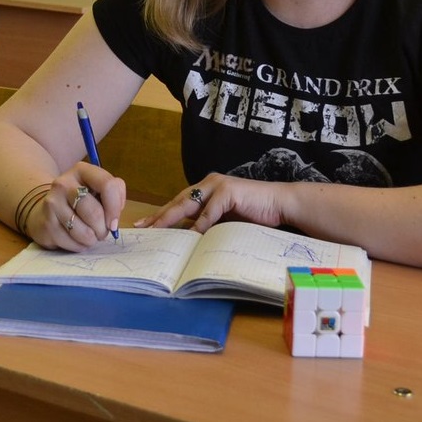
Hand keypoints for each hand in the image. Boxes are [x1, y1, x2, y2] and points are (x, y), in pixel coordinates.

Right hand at [26, 162, 125, 250]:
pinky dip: (80, 246)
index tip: (114, 222)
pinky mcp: (45, 224)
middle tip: (102, 232)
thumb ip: (115, 193)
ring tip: (90, 235)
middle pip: (95, 213)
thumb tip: (114, 218)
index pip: (107, 185)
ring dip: (92, 239)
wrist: (46, 209)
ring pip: (84, 232)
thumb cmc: (80, 199)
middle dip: (103, 229)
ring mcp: (52, 204)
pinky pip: (72, 244)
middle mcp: (63, 183)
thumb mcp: (98, 188)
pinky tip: (76, 239)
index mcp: (82, 170)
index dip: (115, 208)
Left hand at [135, 172, 286, 232]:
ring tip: (156, 230)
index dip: (162, 214)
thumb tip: (187, 238)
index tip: (144, 225)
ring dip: (172, 217)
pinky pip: (210, 211)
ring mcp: (219, 185)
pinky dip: (200, 224)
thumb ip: (208, 222)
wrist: (280, 203)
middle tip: (142, 227)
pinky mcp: (229, 191)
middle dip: (159, 215)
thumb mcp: (226, 218)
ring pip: (189, 203)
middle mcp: (209, 183)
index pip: (179, 202)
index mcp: (207, 188)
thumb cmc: (255, 212)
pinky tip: (190, 235)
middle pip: (178, 201)